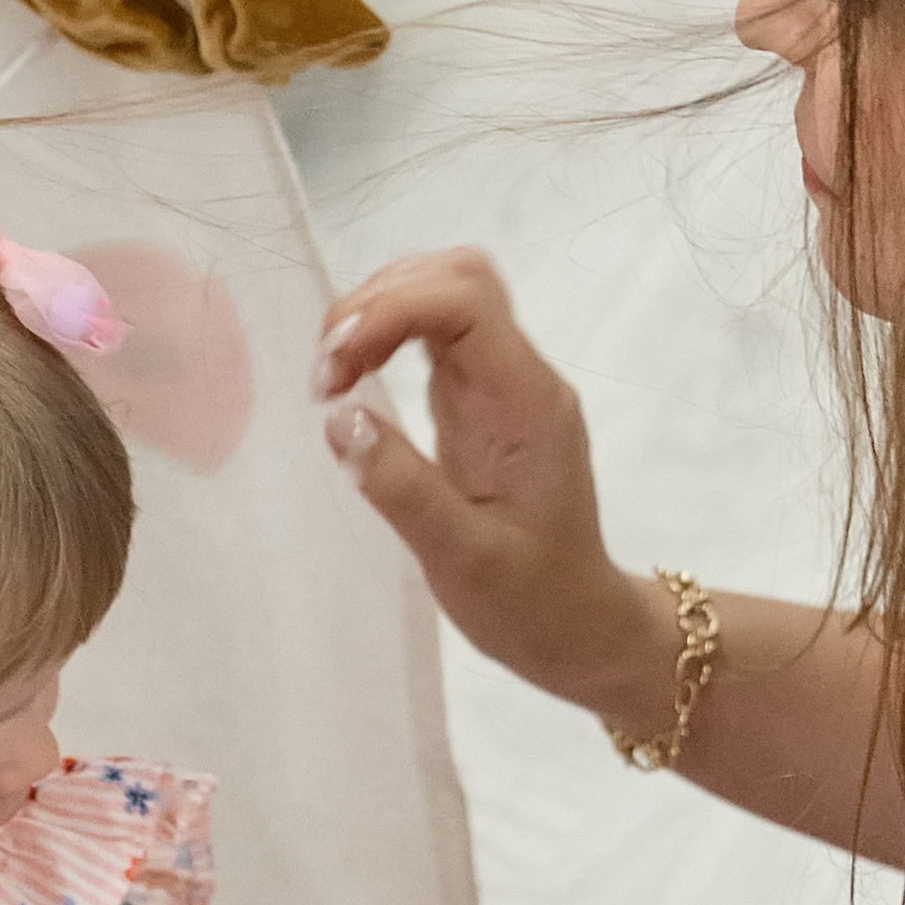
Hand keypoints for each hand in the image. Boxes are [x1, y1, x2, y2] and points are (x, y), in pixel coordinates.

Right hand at [315, 246, 671, 724]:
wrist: (578, 628)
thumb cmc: (529, 602)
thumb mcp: (462, 559)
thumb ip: (401, 487)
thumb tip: (338, 418)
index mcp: (526, 403)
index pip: (464, 301)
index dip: (389, 310)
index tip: (332, 375)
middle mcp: (520, 378)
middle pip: (455, 277)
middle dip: (377, 302)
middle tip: (326, 374)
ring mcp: (502, 385)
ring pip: (443, 295)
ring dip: (377, 314)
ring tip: (331, 378)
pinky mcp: (482, 400)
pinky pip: (435, 334)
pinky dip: (385, 338)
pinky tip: (353, 382)